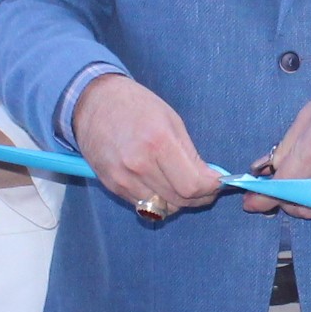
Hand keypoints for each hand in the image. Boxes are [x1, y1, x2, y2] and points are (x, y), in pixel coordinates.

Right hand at [75, 74, 220, 217]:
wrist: (93, 103)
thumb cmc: (136, 106)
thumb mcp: (171, 120)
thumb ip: (190, 154)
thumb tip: (209, 180)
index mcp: (158, 143)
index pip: (192, 185)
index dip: (210, 189)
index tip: (217, 183)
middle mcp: (139, 165)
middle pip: (179, 200)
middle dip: (199, 197)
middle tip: (206, 188)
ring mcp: (123, 178)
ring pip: (162, 208)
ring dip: (178, 202)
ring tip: (182, 185)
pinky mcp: (112, 185)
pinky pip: (143, 205)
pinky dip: (158, 200)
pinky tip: (161, 184)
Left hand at [240, 82, 310, 217]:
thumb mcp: (302, 120)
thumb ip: (284, 150)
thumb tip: (267, 171)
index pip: (280, 186)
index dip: (262, 199)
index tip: (250, 203)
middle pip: (296, 203)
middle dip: (278, 202)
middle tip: (270, 193)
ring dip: (297, 204)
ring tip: (291, 190)